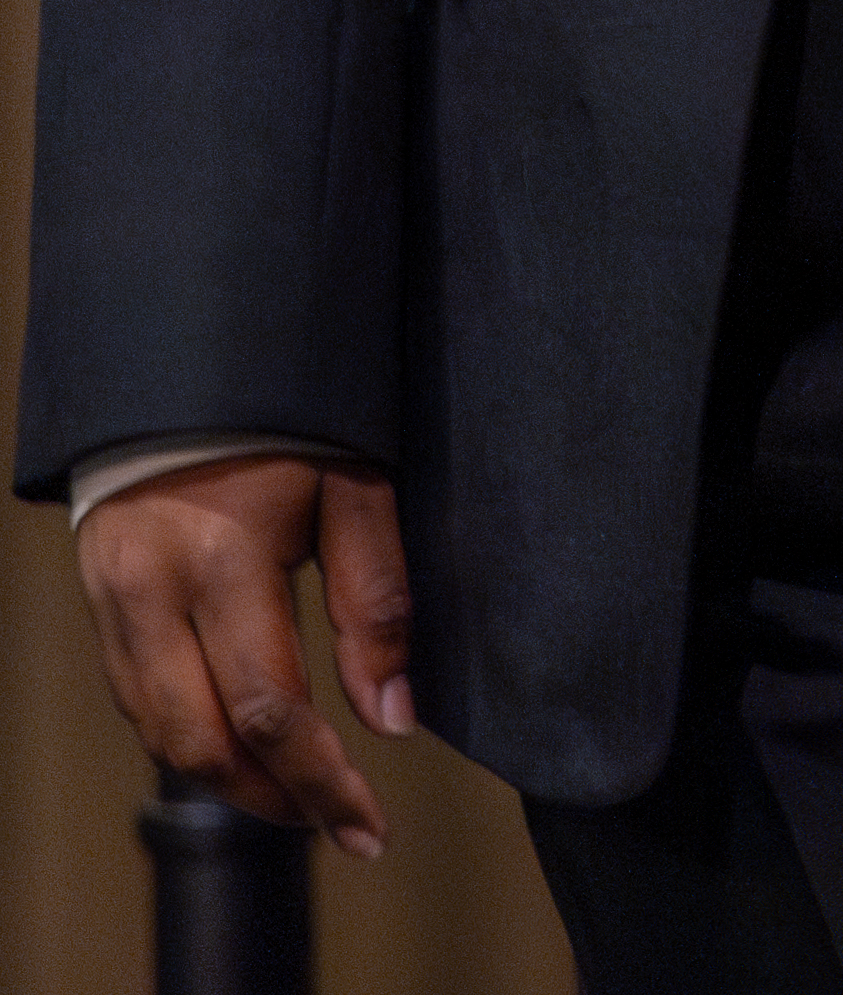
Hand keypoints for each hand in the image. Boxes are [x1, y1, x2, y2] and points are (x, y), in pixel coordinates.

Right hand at [73, 458, 412, 853]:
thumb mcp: (356, 486)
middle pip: (201, 742)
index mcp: (224, 563)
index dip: (321, 780)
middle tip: (339, 823)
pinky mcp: (97, 610)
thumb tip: (393, 716)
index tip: (370, 826)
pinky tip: (241, 744)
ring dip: (226, 779)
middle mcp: (151, 598)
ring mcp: (112, 608)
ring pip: (159, 733)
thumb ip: (377, 599)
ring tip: (300, 795)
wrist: (184, 368)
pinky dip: (188, 738)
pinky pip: (137, 700)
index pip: (270, 709)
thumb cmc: (289, 419)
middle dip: (271, 797)